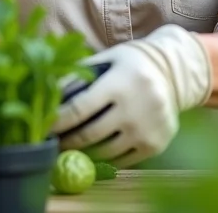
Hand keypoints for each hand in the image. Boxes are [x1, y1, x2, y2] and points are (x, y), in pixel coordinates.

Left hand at [52, 25, 211, 167]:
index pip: (81, 107)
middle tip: (52, 141)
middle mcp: (135, 107)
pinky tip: (94, 150)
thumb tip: (49, 89)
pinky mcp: (154, 145)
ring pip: (103, 151)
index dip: (58, 120)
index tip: (43, 125)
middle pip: (89, 134)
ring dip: (82, 152)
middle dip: (66, 140)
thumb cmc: (132, 63)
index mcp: (120, 82)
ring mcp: (146, 129)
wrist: (174, 73)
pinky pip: (121, 159)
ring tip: (70, 147)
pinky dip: (104, 157)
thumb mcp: (109, 58)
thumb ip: (81, 72)